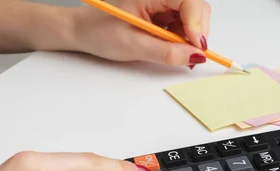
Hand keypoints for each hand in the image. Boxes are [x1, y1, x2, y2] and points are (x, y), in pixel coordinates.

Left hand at [72, 0, 211, 66]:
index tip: (197, 47)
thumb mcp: (134, 46)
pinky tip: (171, 47)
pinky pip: (184, 25)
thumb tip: (196, 56)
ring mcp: (162, 4)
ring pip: (193, 18)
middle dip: (197, 32)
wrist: (82, 31)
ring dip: (191, 38)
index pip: (187, 1)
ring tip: (175, 52)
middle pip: (196, 7)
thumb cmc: (100, 33)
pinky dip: (184, 40)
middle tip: (191, 54)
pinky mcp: (163, 13)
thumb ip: (167, 52)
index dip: (196, 24)